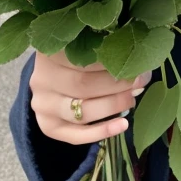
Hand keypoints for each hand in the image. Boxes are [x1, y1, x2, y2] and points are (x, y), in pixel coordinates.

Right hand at [29, 50, 150, 145]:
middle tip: (140, 81)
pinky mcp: (47, 125)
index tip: (138, 63)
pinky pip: (76, 135)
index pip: (84, 57)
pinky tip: (122, 125)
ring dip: (112, 106)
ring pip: (81, 110)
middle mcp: (41, 78)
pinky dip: (102, 131)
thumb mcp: (86, 46)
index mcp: (50, 51)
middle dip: (116, 85)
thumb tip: (138, 61)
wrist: (55, 77)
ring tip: (132, 99)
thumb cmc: (78, 57)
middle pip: (82, 84)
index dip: (113, 61)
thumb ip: (105, 49)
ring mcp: (42, 104)